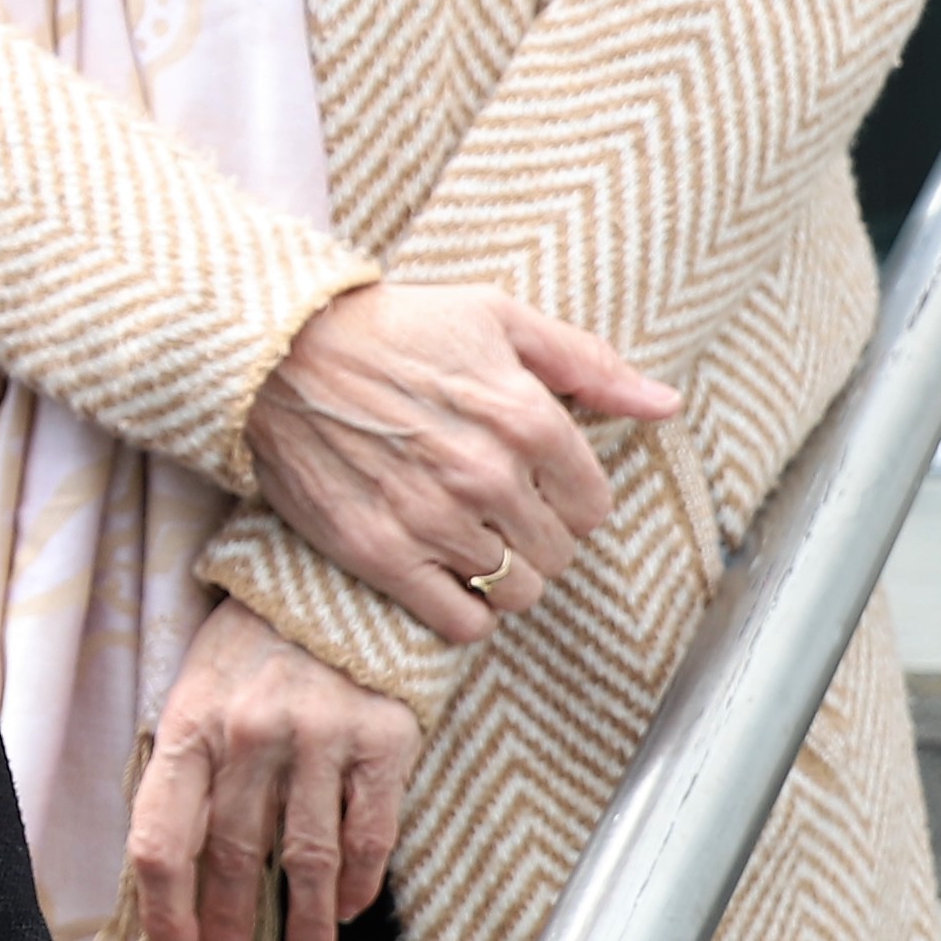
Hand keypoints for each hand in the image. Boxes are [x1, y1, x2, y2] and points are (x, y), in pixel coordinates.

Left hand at [123, 604, 424, 940]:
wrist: (340, 579)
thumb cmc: (256, 642)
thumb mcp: (198, 689)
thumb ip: (189, 768)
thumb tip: (176, 867)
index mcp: (189, 724)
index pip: (162, 841)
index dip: (165, 913)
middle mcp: (249, 734)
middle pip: (230, 858)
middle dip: (227, 926)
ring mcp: (318, 738)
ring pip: (305, 858)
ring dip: (305, 922)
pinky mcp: (381, 740)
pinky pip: (368, 833)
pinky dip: (359, 882)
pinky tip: (351, 909)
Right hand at [240, 280, 674, 646]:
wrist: (275, 354)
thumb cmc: (389, 328)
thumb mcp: (495, 316)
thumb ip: (587, 362)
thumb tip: (666, 405)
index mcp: (527, 419)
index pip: (594, 505)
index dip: (569, 499)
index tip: (536, 487)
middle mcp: (489, 477)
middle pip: (558, 553)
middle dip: (538, 537)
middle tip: (497, 513)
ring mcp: (433, 521)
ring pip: (516, 592)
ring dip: (503, 575)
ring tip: (471, 545)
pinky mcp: (381, 555)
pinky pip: (460, 623)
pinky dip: (465, 613)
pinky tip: (444, 578)